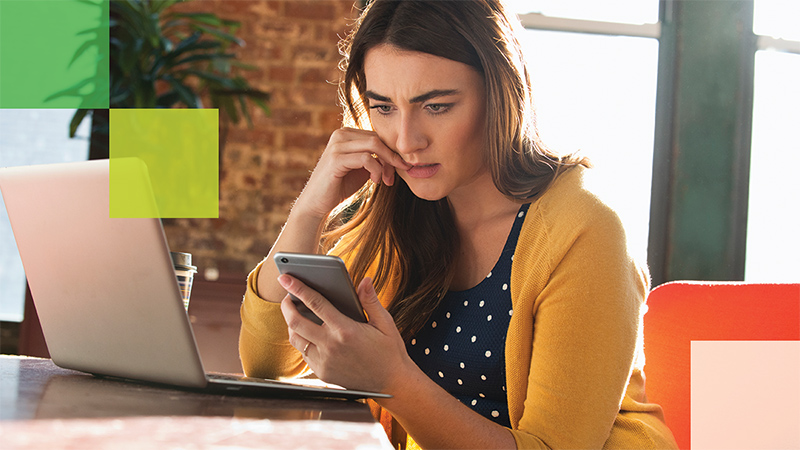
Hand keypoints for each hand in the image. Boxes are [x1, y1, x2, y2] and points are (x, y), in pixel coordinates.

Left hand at [278, 274, 410, 392]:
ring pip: (295, 339)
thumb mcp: (385, 323)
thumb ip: (371, 301)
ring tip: (296, 313)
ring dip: (291, 324)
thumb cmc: (389, 351)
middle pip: (296, 322)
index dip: (298, 288)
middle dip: (286, 306)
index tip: (286, 278)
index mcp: (346, 330)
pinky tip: (308, 333)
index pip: (315, 303)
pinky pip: (304, 354)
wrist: (391, 384)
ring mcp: (324, 362)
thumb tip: (364, 280)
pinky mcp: (322, 373)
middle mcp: (331, 346)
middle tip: (287, 296)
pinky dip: (302, 341)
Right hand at [295, 128, 410, 219]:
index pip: (377, 136)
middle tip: (394, 176)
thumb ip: (376, 158)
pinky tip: (375, 181)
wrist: (317, 202)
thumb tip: (397, 155)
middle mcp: (341, 134)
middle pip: (377, 138)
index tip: (399, 169)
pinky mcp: (336, 159)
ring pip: (374, 145)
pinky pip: (366, 158)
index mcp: (347, 133)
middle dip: (391, 157)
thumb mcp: (362, 168)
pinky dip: (376, 170)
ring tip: (385, 180)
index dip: (391, 152)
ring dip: (385, 164)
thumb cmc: (340, 185)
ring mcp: (337, 145)